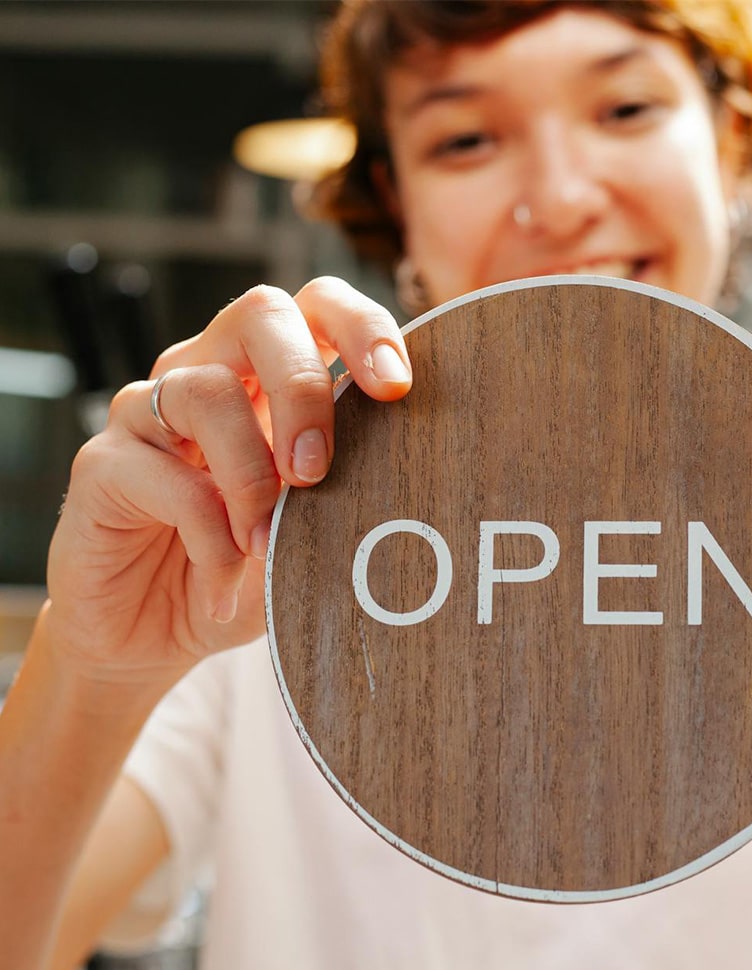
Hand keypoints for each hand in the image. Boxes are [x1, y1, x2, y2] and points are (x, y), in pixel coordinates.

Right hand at [44, 278, 411, 701]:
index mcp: (274, 380)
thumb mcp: (314, 541)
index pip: (319, 308)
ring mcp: (151, 413)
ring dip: (250, 475)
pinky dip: (207, 532)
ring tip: (264, 545)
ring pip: (206, 390)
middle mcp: (212, 375)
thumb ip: (351, 503)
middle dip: (302, 386)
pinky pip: (161, 472)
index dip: (363, 327)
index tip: (396, 387)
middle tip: (315, 470)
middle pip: (262, 314)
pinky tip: (225, 577)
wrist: (153, 636)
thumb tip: (405, 494)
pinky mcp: (103, 463)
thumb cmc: (247, 577)